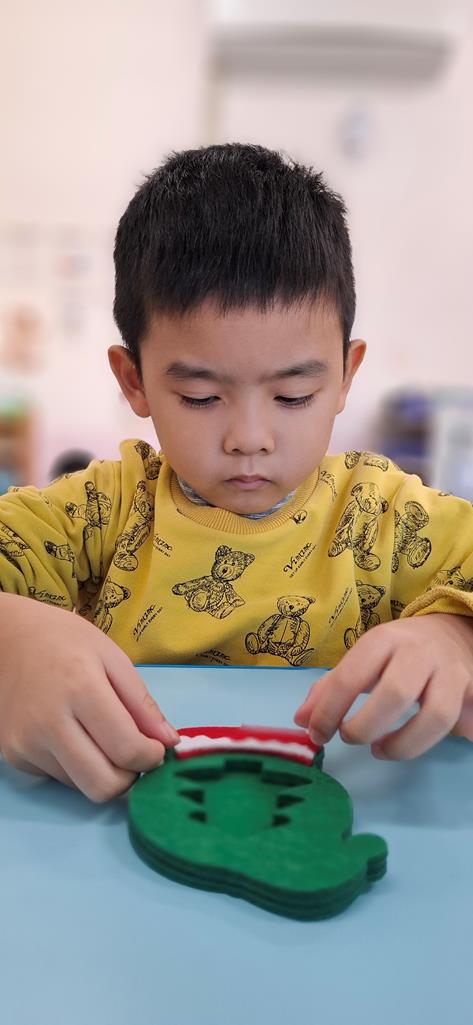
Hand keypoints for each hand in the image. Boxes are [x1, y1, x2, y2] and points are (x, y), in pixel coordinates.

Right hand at [0, 593, 178, 799]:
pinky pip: (60, 778)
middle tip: (134, 753)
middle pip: (103, 786)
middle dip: (129, 777)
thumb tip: (169, 742)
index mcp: (80, 689)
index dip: (152, 757)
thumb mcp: (112, 657)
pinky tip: (74, 735)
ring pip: (82, 787)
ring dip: (103, 771)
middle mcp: (48, 723)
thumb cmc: (64, 640)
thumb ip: (142, 703)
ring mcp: (26, 744)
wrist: (6, 638)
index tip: (156, 747)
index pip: (126, 750)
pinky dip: (78, 766)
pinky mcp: (14, 756)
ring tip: (102, 738)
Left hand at [294, 613, 472, 759]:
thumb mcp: (362, 658)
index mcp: (383, 640)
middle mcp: (418, 653)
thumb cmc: (396, 652)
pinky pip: (465, 723)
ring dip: (404, 744)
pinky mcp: (471, 692)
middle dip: (365, 727)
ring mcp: (450, 673)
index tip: (317, 735)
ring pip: (435, 716)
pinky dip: (453, 738)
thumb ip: (329, 688)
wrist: (450, 633)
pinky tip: (420, 743)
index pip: (350, 678)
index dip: (328, 713)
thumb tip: (301, 721)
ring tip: (381, 750)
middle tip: (351, 738)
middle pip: (395, 695)